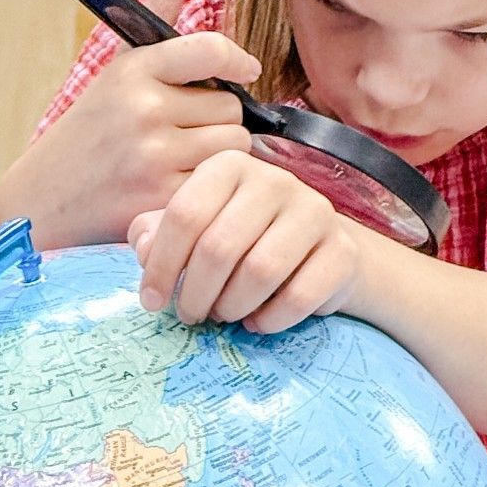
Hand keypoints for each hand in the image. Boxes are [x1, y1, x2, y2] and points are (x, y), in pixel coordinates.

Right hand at [0, 0, 260, 250]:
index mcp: (134, 70)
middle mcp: (143, 108)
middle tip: (188, 131)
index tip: (245, 70)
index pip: (210, 49)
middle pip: (231, 106)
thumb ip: (153, 27)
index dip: (237, 60)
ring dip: (220, 153)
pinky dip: (209, 185)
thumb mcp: (115, 75)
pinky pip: (218, 181)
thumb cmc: (88, 135)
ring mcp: (153, 155)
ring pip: (234, 144)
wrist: (41, 202)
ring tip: (185, 158)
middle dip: (218, 118)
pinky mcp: (161, 197)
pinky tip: (182, 184)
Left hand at [130, 150, 358, 333]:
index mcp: (231, 166)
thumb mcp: (196, 227)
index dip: (161, 265)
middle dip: (195, 293)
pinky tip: (258, 321)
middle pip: (219, 247)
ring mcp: (315, 212)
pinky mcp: (342, 250)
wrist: (317, 249)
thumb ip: (158, 232)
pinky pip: (299, 296)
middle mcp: (276, 180)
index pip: (185, 214)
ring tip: (224, 314)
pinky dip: (270, 320)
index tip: (152, 301)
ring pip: (260, 272)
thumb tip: (143, 246)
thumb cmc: (242, 238)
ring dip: (231, 306)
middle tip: (190, 315)